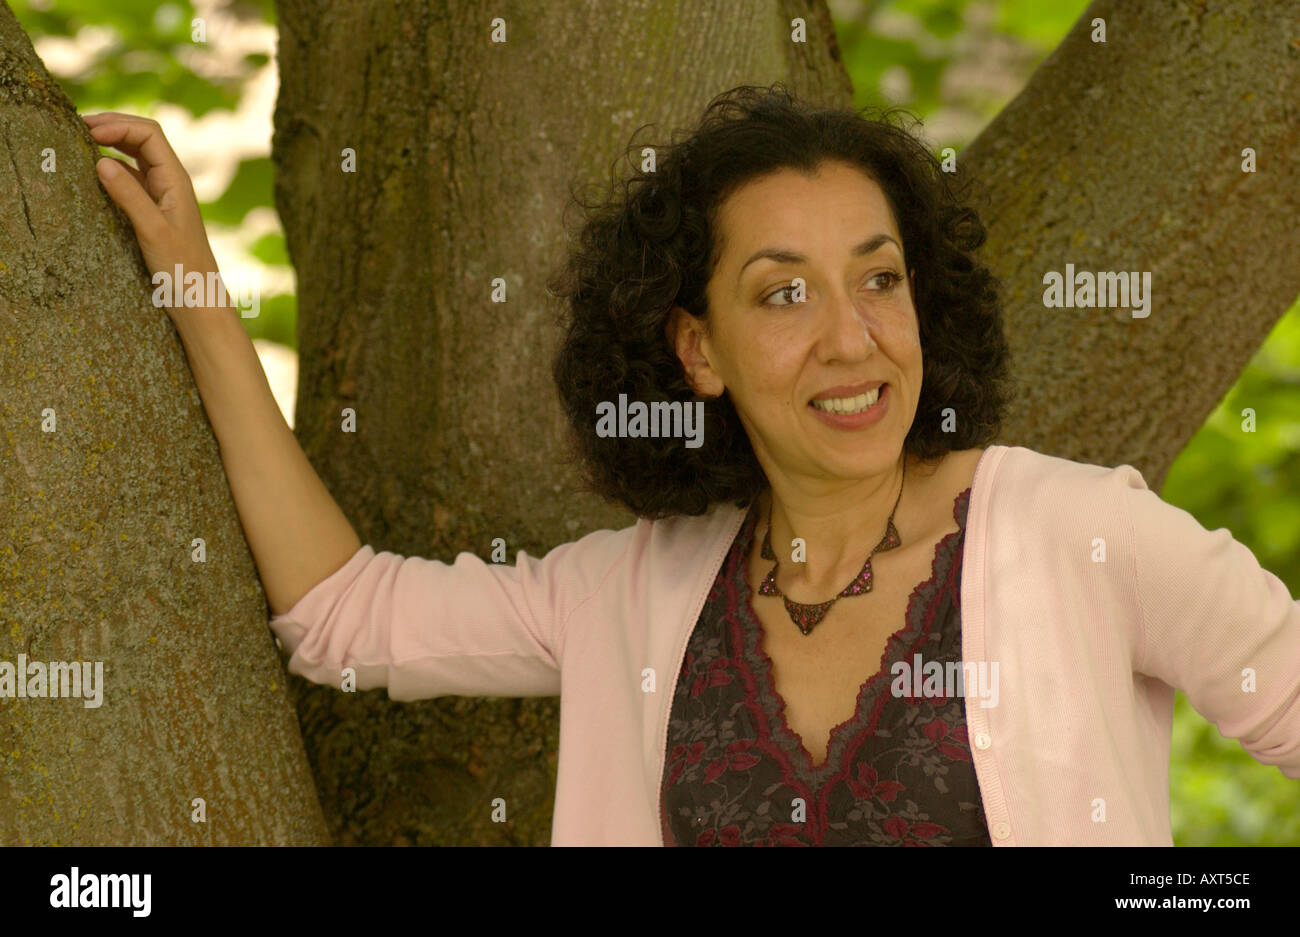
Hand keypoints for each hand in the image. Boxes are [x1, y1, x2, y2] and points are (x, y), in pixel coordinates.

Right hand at [83, 112, 219, 285]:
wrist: (198, 299)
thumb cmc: (182, 269)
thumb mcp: (153, 230)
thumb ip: (129, 196)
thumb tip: (100, 160)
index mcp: (177, 180)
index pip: (149, 134)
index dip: (119, 125)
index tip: (87, 132)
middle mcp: (171, 182)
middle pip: (142, 138)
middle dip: (113, 127)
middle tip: (78, 127)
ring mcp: (163, 195)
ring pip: (136, 157)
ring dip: (111, 144)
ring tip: (80, 142)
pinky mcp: (155, 210)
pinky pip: (132, 178)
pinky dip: (112, 168)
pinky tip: (94, 173)